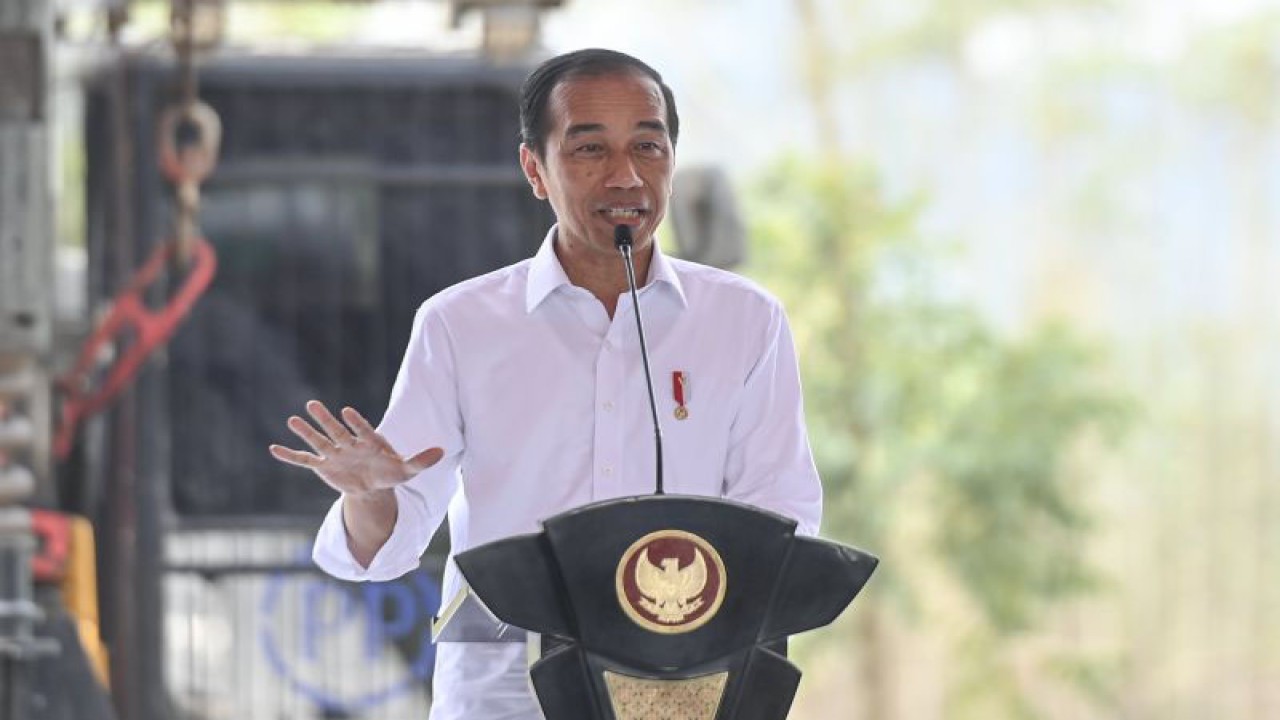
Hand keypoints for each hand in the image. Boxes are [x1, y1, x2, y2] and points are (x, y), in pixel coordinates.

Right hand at [269, 400, 442, 497]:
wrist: (374, 486)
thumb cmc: (391, 473)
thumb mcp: (407, 470)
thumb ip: (421, 461)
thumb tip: (442, 452)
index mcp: (369, 441)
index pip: (362, 430)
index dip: (356, 422)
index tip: (348, 411)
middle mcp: (349, 444)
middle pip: (336, 430)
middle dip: (325, 419)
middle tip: (313, 404)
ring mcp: (334, 454)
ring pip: (319, 441)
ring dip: (306, 432)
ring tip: (292, 420)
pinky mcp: (324, 467)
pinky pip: (304, 460)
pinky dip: (291, 455)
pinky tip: (274, 448)